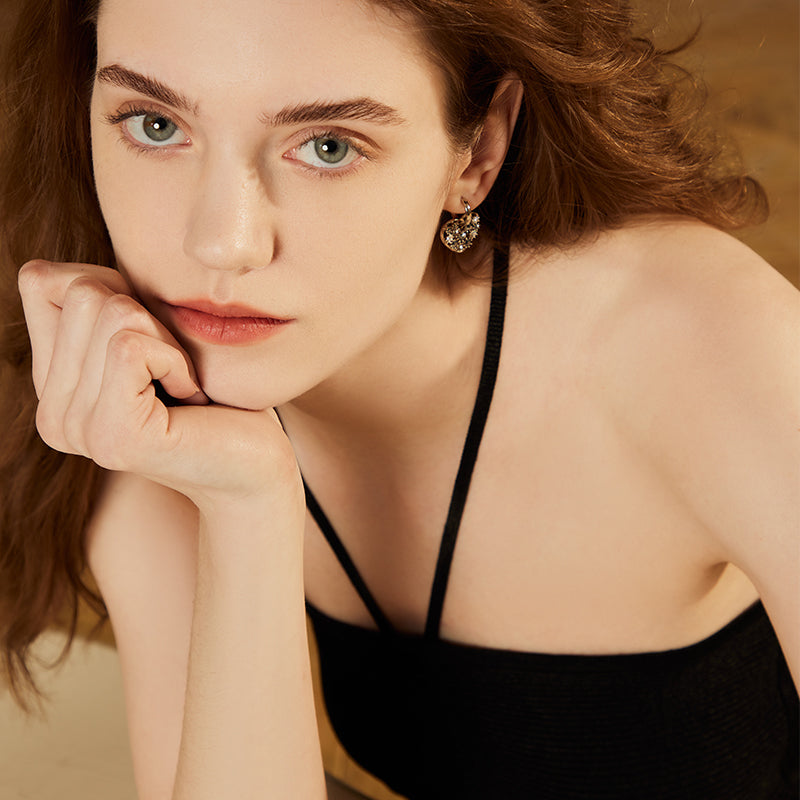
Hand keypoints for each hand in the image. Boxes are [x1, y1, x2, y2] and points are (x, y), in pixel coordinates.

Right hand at [18, 260, 301, 515]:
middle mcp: (53, 414)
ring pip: (113, 313)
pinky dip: (175, 360)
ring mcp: (77, 430)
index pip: (40, 281)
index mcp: (53, 386)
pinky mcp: (113, 436)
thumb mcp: (152, 333)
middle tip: (176, 368)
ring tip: (183, 386)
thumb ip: (101, 302)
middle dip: (148, 315)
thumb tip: (53, 272)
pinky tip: (190, 397)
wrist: (257, 463)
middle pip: (81, 292)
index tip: (152, 338)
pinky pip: (131, 346)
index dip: (112, 287)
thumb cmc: (216, 392)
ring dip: (167, 340)